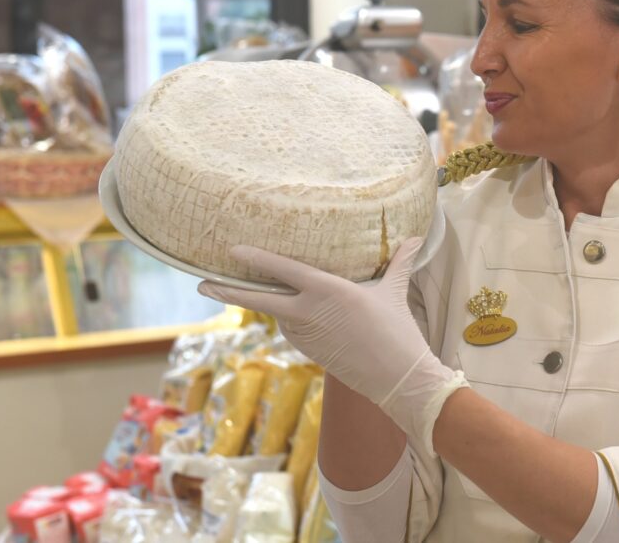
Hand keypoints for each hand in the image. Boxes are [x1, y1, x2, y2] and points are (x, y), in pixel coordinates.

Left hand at [198, 239, 466, 451]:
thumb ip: (398, 263)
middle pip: (258, 300)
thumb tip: (417, 239)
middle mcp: (308, 312)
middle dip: (227, 292)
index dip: (255, 260)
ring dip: (270, 304)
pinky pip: (293, 330)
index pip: (282, 270)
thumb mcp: (394, 292)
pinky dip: (292, 320)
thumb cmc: (398, 331)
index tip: (232, 251)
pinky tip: (300, 314)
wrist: (398, 379)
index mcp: (327, 291)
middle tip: (201, 284)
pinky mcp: (309, 352)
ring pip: (279, 314)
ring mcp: (305, 336)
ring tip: (257, 288)